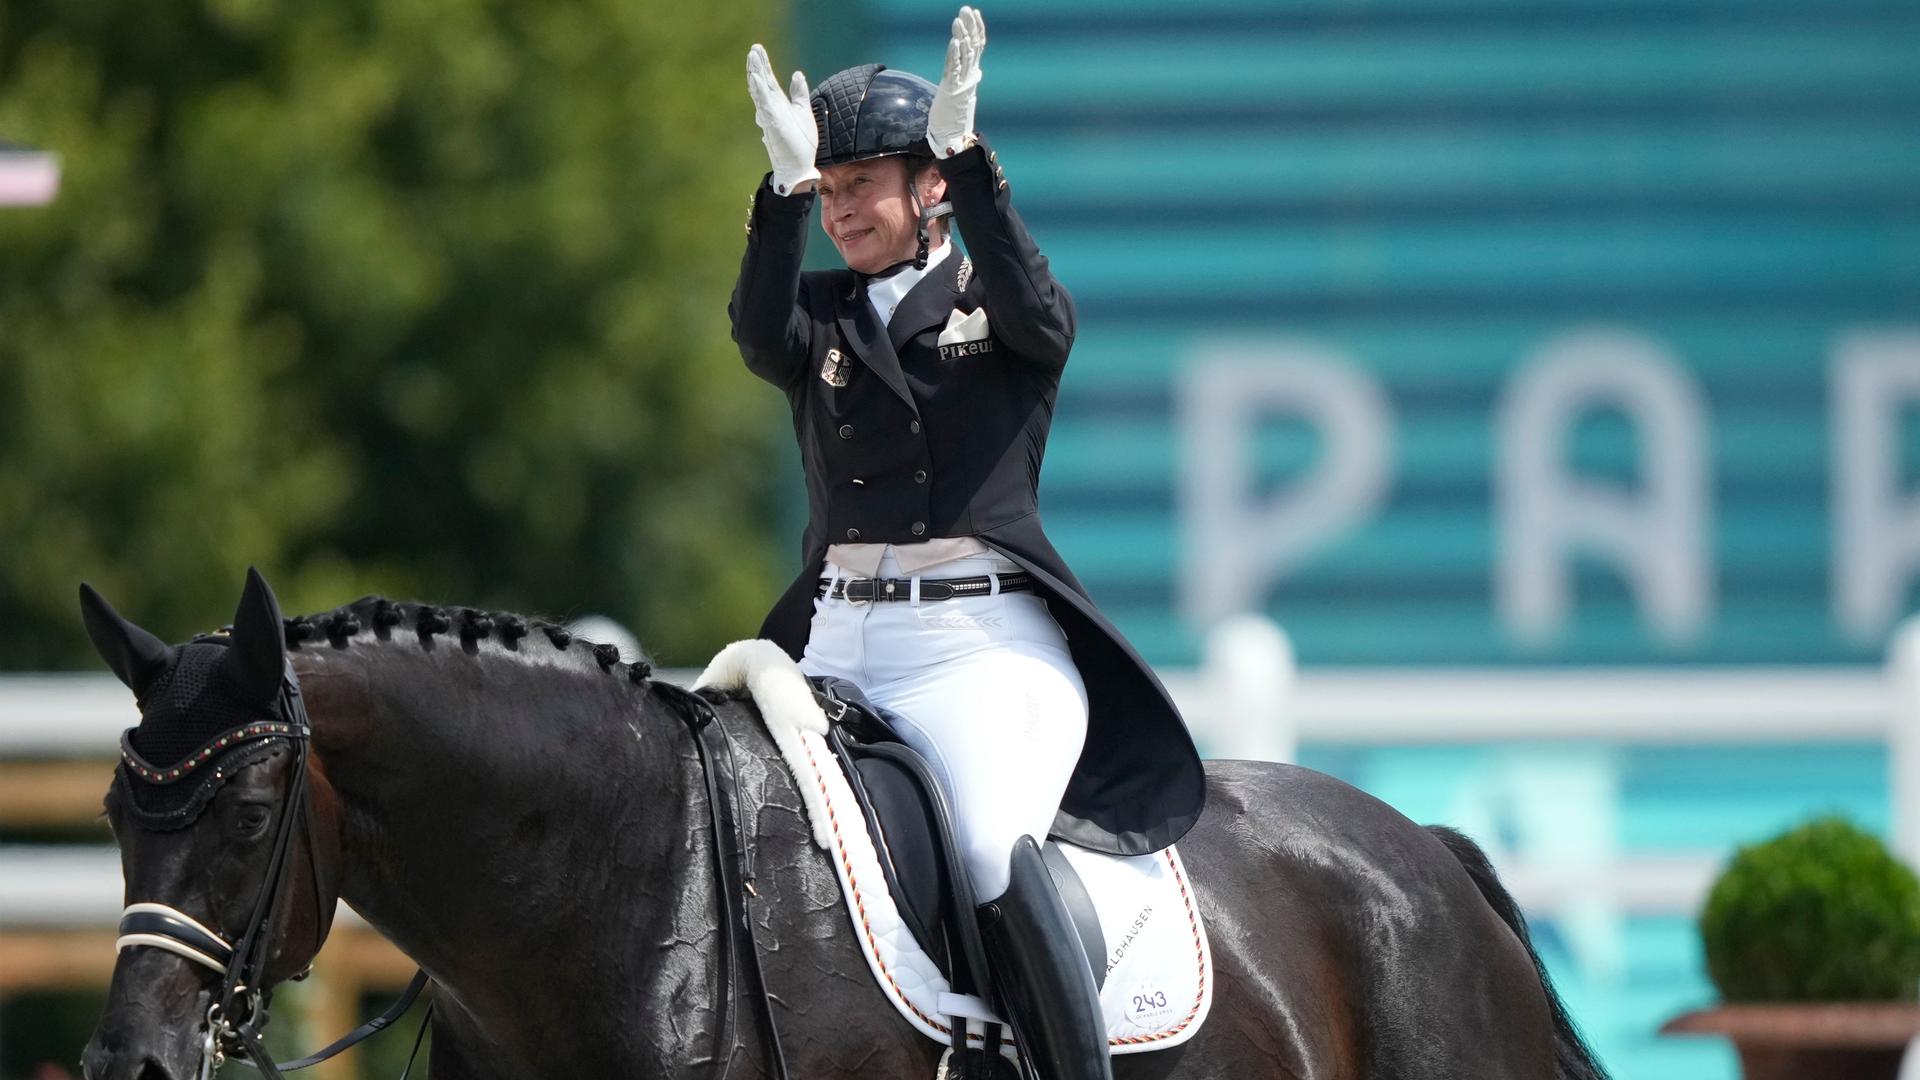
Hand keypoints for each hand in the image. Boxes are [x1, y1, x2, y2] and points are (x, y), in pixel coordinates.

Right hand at [746, 44, 819, 195]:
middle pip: (762, 82)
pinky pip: (764, 104)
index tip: (757, 49)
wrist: (799, 165)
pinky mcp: (773, 123)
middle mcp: (771, 108)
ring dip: (756, 73)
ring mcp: (770, 115)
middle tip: (753, 48)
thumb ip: (799, 93)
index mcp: (778, 104)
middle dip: (757, 65)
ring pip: (760, 90)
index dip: (763, 65)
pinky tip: (756, 78)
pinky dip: (759, 91)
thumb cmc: (799, 142)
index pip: (769, 80)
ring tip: (752, 57)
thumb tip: (797, 74)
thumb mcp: (803, 112)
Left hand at [926, 6, 984, 157]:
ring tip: (958, 21)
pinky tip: (954, 42)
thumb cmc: (954, 115)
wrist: (952, 137)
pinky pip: (954, 68)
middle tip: (966, 9)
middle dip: (970, 27)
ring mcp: (962, 83)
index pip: (977, 46)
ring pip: (964, 55)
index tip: (973, 13)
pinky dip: (954, 54)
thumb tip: (977, 71)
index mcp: (972, 75)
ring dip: (961, 37)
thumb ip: (968, 78)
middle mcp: (969, 77)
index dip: (977, 29)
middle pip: (973, 46)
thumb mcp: (962, 92)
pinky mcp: (952, 90)